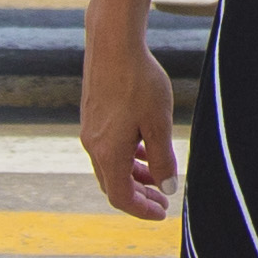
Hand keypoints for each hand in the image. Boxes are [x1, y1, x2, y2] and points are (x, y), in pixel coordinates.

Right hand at [82, 20, 182, 218]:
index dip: (141, 210)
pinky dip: (126, 156)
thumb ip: (163, 160)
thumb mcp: (159, 124)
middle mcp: (93, 146)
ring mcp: (90, 130)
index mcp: (108, 153)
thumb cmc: (138, 82)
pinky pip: (108, 148)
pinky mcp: (92, 116)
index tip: (162, 213)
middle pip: (114, 185)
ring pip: (111, 166)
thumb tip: (167, 188)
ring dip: (134, 175)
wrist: (113, 44)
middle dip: (139, 196)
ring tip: (158, 176)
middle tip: (162, 200)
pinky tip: (144, 147)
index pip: (121, 198)